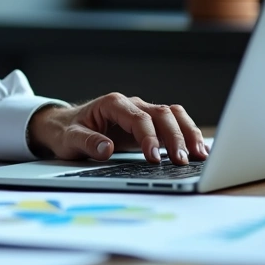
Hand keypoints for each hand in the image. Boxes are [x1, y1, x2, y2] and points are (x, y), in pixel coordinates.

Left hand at [27, 93, 208, 164]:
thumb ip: (87, 142)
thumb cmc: (67, 131)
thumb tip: (106, 149)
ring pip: (173, 116)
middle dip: (175, 137)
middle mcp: (131, 105)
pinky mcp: (149, 125)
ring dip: (188, 133)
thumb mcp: (69, 139)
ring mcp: (142, 113)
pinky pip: (173, 125)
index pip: (138, 118)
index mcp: (113, 104)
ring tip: (200, 156)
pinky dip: (187, 135)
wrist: (64, 125)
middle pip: (162, 114)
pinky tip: (198, 151)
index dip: (149, 137)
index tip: (153, 158)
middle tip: (182, 161)